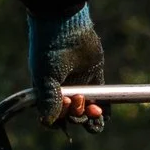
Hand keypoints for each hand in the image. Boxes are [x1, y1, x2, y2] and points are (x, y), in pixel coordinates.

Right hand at [28, 5, 105, 128]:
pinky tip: (103, 115)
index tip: (64, 107)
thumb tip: (48, 122)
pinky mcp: (95, 78)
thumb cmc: (50, 51)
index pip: (52, 117)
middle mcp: (62, 92)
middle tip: (77, 98)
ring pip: (85, 112)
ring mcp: (79, 85)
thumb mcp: (45, 77)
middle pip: (70, 116)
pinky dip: (103, 111)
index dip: (59, 118)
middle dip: (75, 114)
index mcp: (46, 93)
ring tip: (93, 108)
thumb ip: (49, 100)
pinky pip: (100, 100)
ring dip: (89, 116)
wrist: (66, 28)